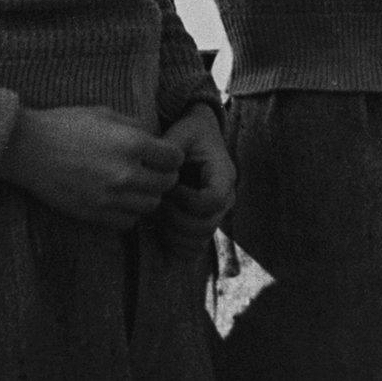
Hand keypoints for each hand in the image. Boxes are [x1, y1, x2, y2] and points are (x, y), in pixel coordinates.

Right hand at [0, 105, 183, 229]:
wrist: (30, 149)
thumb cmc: (66, 124)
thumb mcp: (105, 114)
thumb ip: (135, 128)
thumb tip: (156, 140)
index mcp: (132, 144)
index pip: (174, 159)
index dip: (172, 155)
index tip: (165, 154)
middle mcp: (126, 174)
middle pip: (166, 185)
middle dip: (164, 176)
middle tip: (154, 169)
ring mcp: (111, 198)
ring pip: (150, 206)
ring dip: (148, 195)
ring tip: (136, 183)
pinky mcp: (96, 214)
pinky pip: (129, 221)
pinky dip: (130, 212)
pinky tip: (120, 198)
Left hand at [157, 103, 235, 255]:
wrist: (200, 137)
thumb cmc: (190, 133)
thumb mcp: (182, 132)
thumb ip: (170, 146)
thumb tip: (155, 166)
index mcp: (223, 176)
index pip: (212, 201)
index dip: (187, 199)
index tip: (169, 187)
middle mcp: (225, 199)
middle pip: (206, 226)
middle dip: (176, 219)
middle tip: (157, 202)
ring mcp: (216, 214)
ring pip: (199, 241)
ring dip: (173, 234)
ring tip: (157, 214)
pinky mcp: (204, 223)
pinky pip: (195, 248)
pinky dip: (176, 247)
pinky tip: (160, 231)